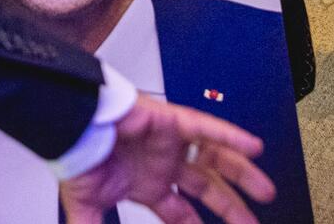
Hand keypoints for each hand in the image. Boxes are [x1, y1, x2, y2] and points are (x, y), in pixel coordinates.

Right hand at [61, 94, 274, 223]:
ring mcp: (170, 142)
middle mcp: (162, 163)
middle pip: (207, 187)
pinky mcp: (172, 120)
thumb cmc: (77, 154)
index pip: (181, 212)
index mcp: (146, 184)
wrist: (69, 124)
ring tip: (265, 190)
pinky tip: (254, 149)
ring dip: (242, 173)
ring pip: (215, 158)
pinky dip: (232, 137)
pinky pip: (209, 129)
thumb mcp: (88, 207)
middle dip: (231, 207)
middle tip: (252, 223)